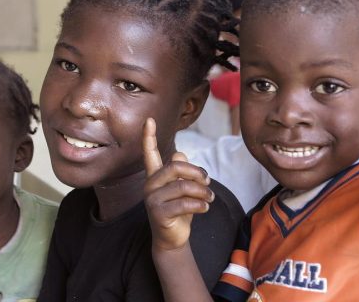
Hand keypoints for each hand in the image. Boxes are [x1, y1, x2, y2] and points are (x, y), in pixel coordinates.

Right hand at [143, 118, 214, 251]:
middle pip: (175, 167)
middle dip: (197, 173)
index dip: (148, 136)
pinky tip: (205, 208)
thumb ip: (181, 171)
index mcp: (155, 176)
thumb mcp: (183, 189)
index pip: (150, 153)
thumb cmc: (179, 210)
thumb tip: (179, 153)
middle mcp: (150, 185)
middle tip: (208, 182)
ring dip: (202, 192)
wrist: (173, 239)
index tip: (149, 119)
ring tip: (210, 198)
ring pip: (183, 186)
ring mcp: (152, 199)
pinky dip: (200, 205)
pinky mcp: (158, 213)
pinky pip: (184, 204)